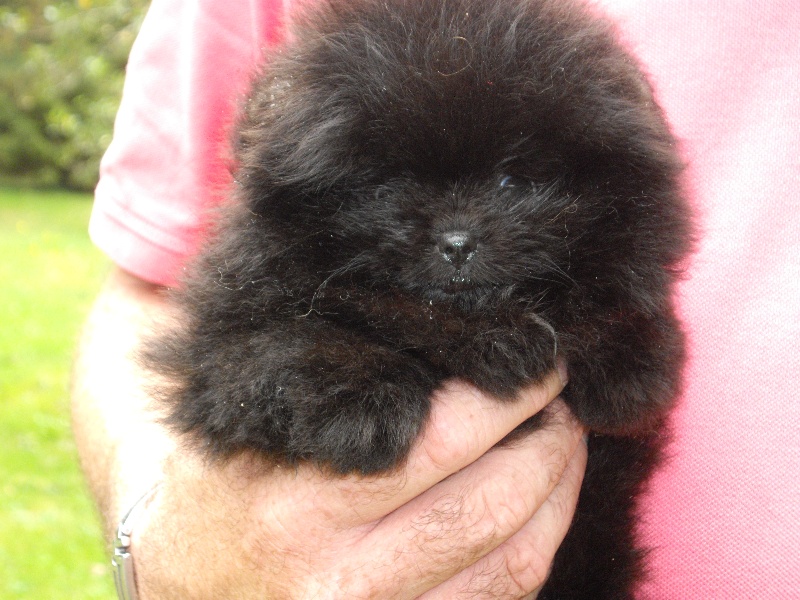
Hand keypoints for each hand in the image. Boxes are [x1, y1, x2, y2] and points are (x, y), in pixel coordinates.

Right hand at [132, 372, 586, 598]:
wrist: (177, 573)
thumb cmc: (218, 476)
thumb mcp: (248, 412)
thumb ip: (325, 364)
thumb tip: (431, 311)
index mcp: (297, 499)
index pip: (442, 439)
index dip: (510, 396)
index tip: (536, 358)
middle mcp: (336, 576)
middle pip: (489, 504)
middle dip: (550, 443)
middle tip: (561, 400)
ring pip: (510, 564)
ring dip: (558, 496)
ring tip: (562, 445)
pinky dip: (534, 548)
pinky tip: (538, 507)